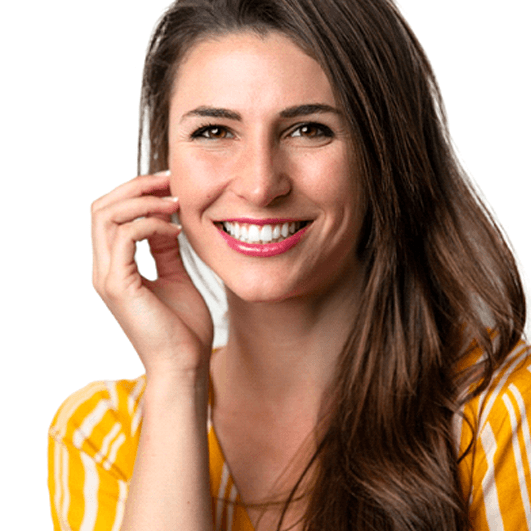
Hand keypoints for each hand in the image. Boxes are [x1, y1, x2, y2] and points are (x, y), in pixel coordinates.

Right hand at [91, 172, 213, 382]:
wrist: (185, 365)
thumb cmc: (183, 328)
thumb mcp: (176, 277)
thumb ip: (165, 249)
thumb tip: (166, 221)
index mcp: (116, 268)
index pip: (110, 216)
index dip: (136, 193)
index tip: (170, 186)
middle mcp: (104, 270)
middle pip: (102, 208)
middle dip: (135, 187)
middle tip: (170, 182)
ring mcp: (108, 277)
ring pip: (107, 216)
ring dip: (143, 201)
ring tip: (175, 203)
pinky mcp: (119, 285)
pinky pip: (126, 236)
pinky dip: (151, 223)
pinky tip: (176, 230)